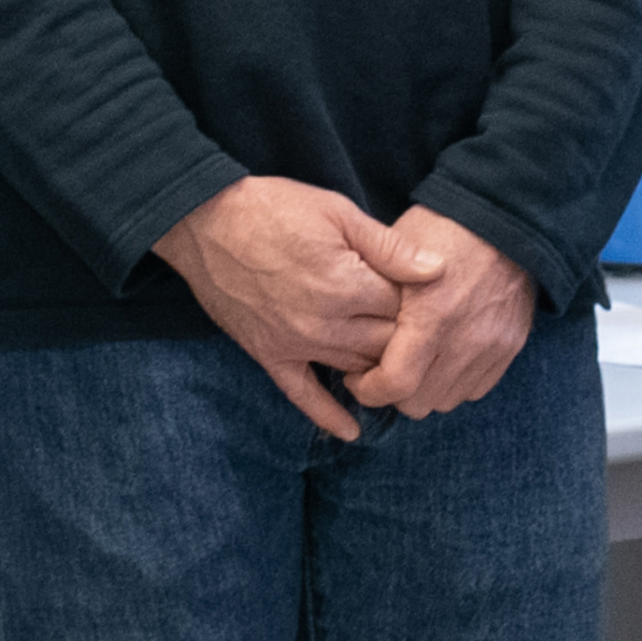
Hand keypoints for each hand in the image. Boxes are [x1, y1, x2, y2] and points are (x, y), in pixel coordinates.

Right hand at [152, 174, 434, 440]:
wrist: (204, 221)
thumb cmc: (273, 208)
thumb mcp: (337, 212)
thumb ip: (389, 246)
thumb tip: (437, 270)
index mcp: (346, 284)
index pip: (406, 311)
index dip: (421, 303)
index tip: (428, 296)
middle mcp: (324, 323)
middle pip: (386, 347)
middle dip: (407, 339)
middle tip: (421, 330)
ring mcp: (295, 344)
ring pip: (356, 370)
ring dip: (380, 370)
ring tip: (402, 367)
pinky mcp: (269, 355)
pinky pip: (303, 395)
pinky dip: (329, 416)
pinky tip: (351, 431)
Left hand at [346, 224, 536, 418]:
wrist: (504, 217)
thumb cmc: (443, 228)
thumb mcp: (397, 249)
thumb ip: (372, 293)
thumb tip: (347, 326)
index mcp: (431, 316)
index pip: (394, 385)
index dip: (367, 390)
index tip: (356, 377)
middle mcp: (465, 340)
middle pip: (419, 403)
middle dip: (393, 391)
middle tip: (382, 367)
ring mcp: (491, 347)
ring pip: (446, 401)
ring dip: (425, 389)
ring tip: (414, 362)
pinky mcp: (510, 347)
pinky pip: (475, 388)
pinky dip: (455, 381)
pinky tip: (443, 357)